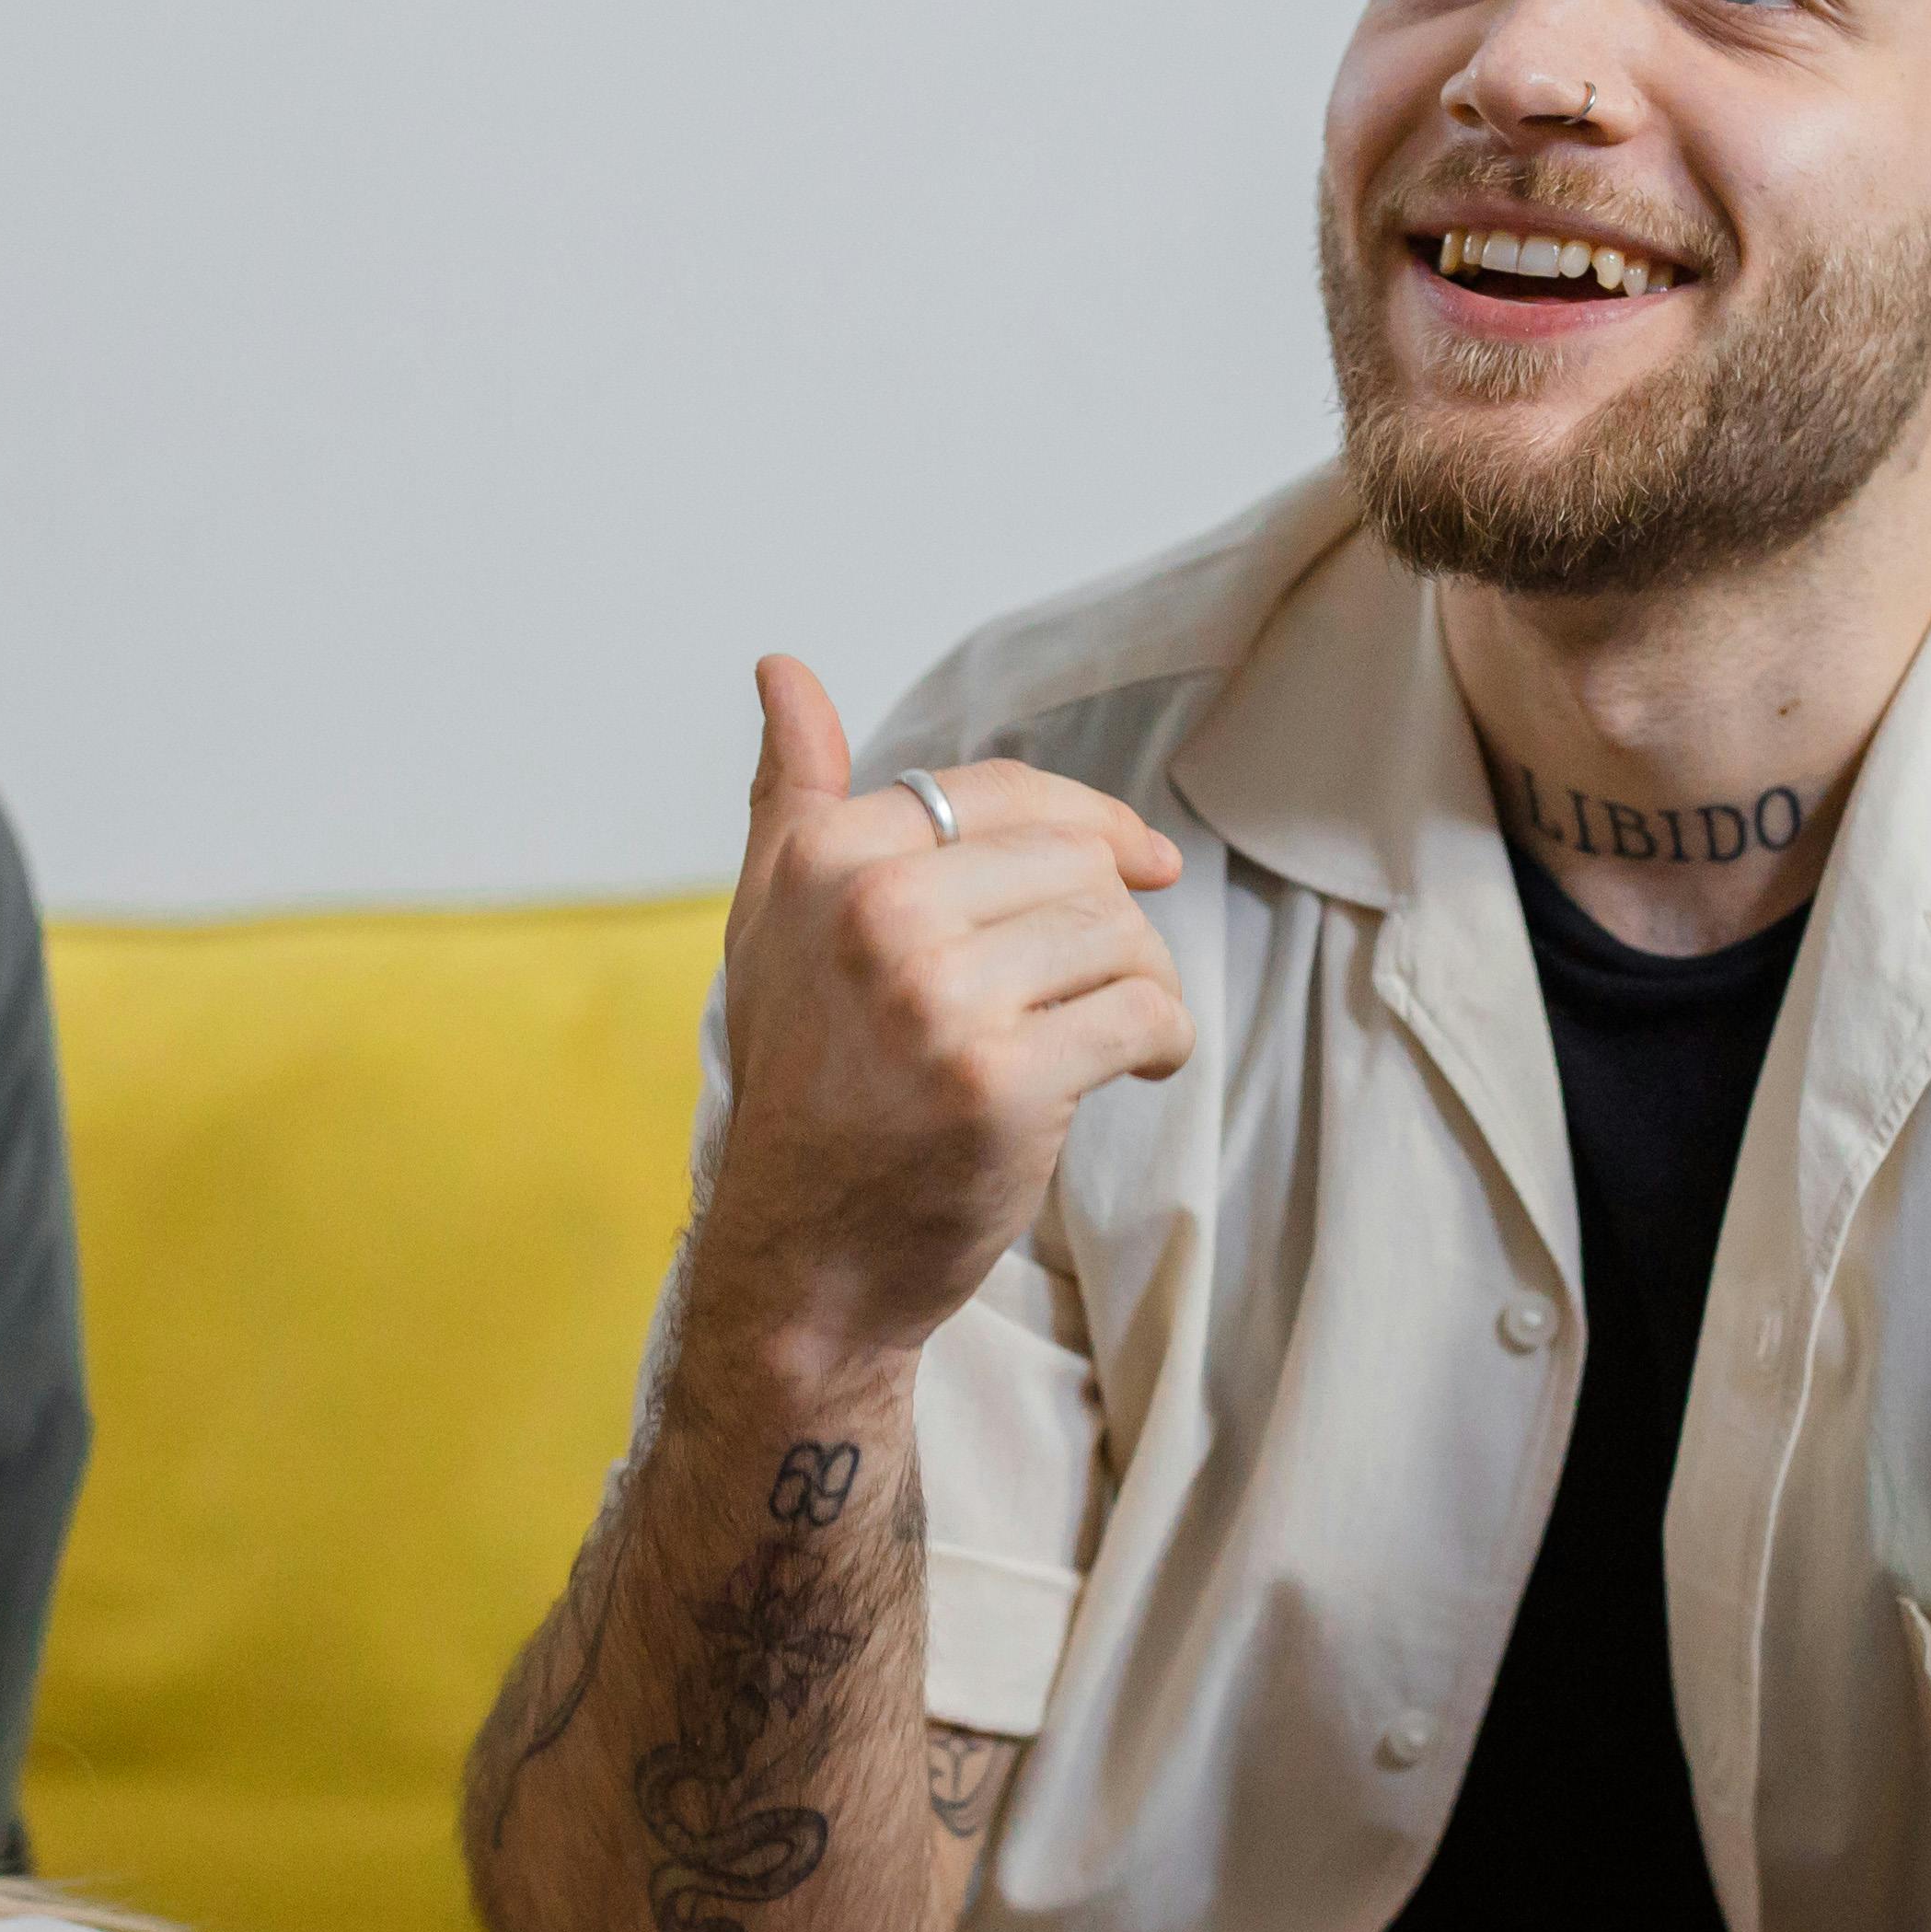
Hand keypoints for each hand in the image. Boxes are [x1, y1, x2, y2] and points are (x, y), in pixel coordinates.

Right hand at [681, 657, 1189, 1384]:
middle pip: (1074, 860)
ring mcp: (936, 997)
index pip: (1001, 793)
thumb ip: (790, 797)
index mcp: (823, 859)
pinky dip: (1160, 1042)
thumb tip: (782, 670)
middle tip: (1095, 985)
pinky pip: (1143, 1014)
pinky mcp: (1000, 1081)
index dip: (1088, 824)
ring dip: (1140, 984)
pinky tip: (1129, 1070)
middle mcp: (871, 912)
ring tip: (1108, 1031)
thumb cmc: (805, 1088)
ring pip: (1118, 933)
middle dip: (1112, 920)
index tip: (1139, 867)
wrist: (806, 1261)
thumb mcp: (770, 926)